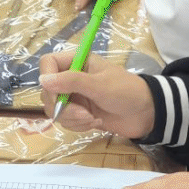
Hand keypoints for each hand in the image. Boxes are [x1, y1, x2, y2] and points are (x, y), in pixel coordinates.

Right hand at [39, 52, 154, 138]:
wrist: (146, 113)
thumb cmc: (126, 92)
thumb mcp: (99, 85)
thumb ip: (71, 82)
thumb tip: (43, 81)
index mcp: (77, 61)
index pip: (48, 64)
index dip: (47, 80)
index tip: (56, 97)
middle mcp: (72, 78)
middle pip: (48, 92)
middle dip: (64, 108)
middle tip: (84, 114)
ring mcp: (75, 97)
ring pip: (56, 110)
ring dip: (73, 119)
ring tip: (93, 119)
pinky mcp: (79, 113)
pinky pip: (66, 122)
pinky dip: (79, 126)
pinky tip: (96, 122)